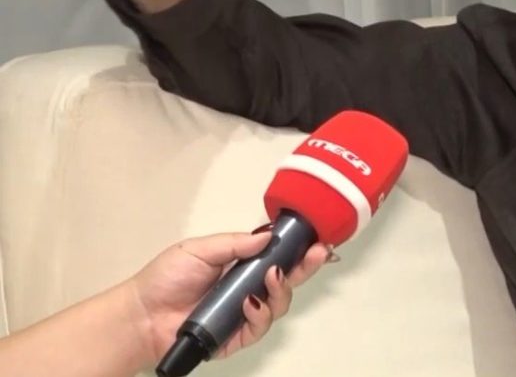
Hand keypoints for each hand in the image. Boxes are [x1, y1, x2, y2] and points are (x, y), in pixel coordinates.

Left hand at [126, 231, 330, 362]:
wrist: (142, 315)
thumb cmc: (166, 278)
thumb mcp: (199, 249)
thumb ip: (235, 243)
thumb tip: (268, 235)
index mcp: (241, 265)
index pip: (278, 257)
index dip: (299, 250)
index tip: (318, 241)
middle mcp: (248, 288)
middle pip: (288, 280)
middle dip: (306, 267)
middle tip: (317, 254)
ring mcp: (244, 313)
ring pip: (279, 304)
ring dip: (281, 290)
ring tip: (270, 278)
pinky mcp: (236, 337)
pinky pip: (259, 327)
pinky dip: (260, 314)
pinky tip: (249, 303)